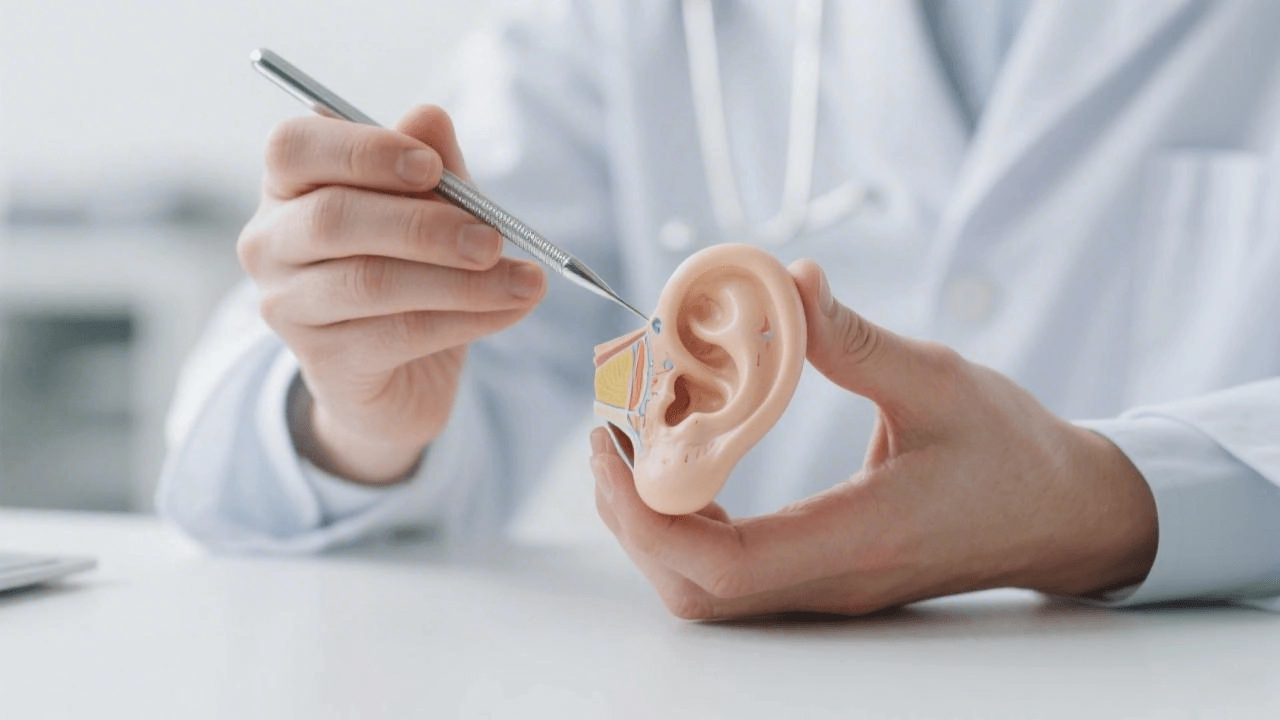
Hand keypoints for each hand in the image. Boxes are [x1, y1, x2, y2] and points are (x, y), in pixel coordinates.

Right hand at [238, 106, 545, 483]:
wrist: (400, 377)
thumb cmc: (412, 270)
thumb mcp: (432, 210)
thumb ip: (431, 166)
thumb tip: (430, 116)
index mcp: (289, 186)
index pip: (295, 148)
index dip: (363, 151)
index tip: (431, 167)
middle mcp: (271, 243)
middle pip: (333, 219)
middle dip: (424, 226)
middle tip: (494, 237)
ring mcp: (288, 306)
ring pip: (371, 282)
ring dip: (460, 281)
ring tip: (524, 282)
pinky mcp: (324, 362)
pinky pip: (398, 334)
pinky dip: (465, 319)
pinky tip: (510, 309)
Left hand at [590, 260, 1157, 619]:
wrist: (1065, 514)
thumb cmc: (1012, 451)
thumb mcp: (937, 379)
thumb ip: (854, 338)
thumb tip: (788, 282)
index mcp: (861, 535)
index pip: (728, 564)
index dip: (650, 516)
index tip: (618, 446)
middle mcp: (834, 578)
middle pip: (696, 589)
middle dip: (633, 519)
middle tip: (612, 438)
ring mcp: (827, 588)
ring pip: (708, 591)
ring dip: (655, 526)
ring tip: (636, 447)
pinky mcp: (825, 578)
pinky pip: (733, 576)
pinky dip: (688, 529)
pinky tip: (686, 468)